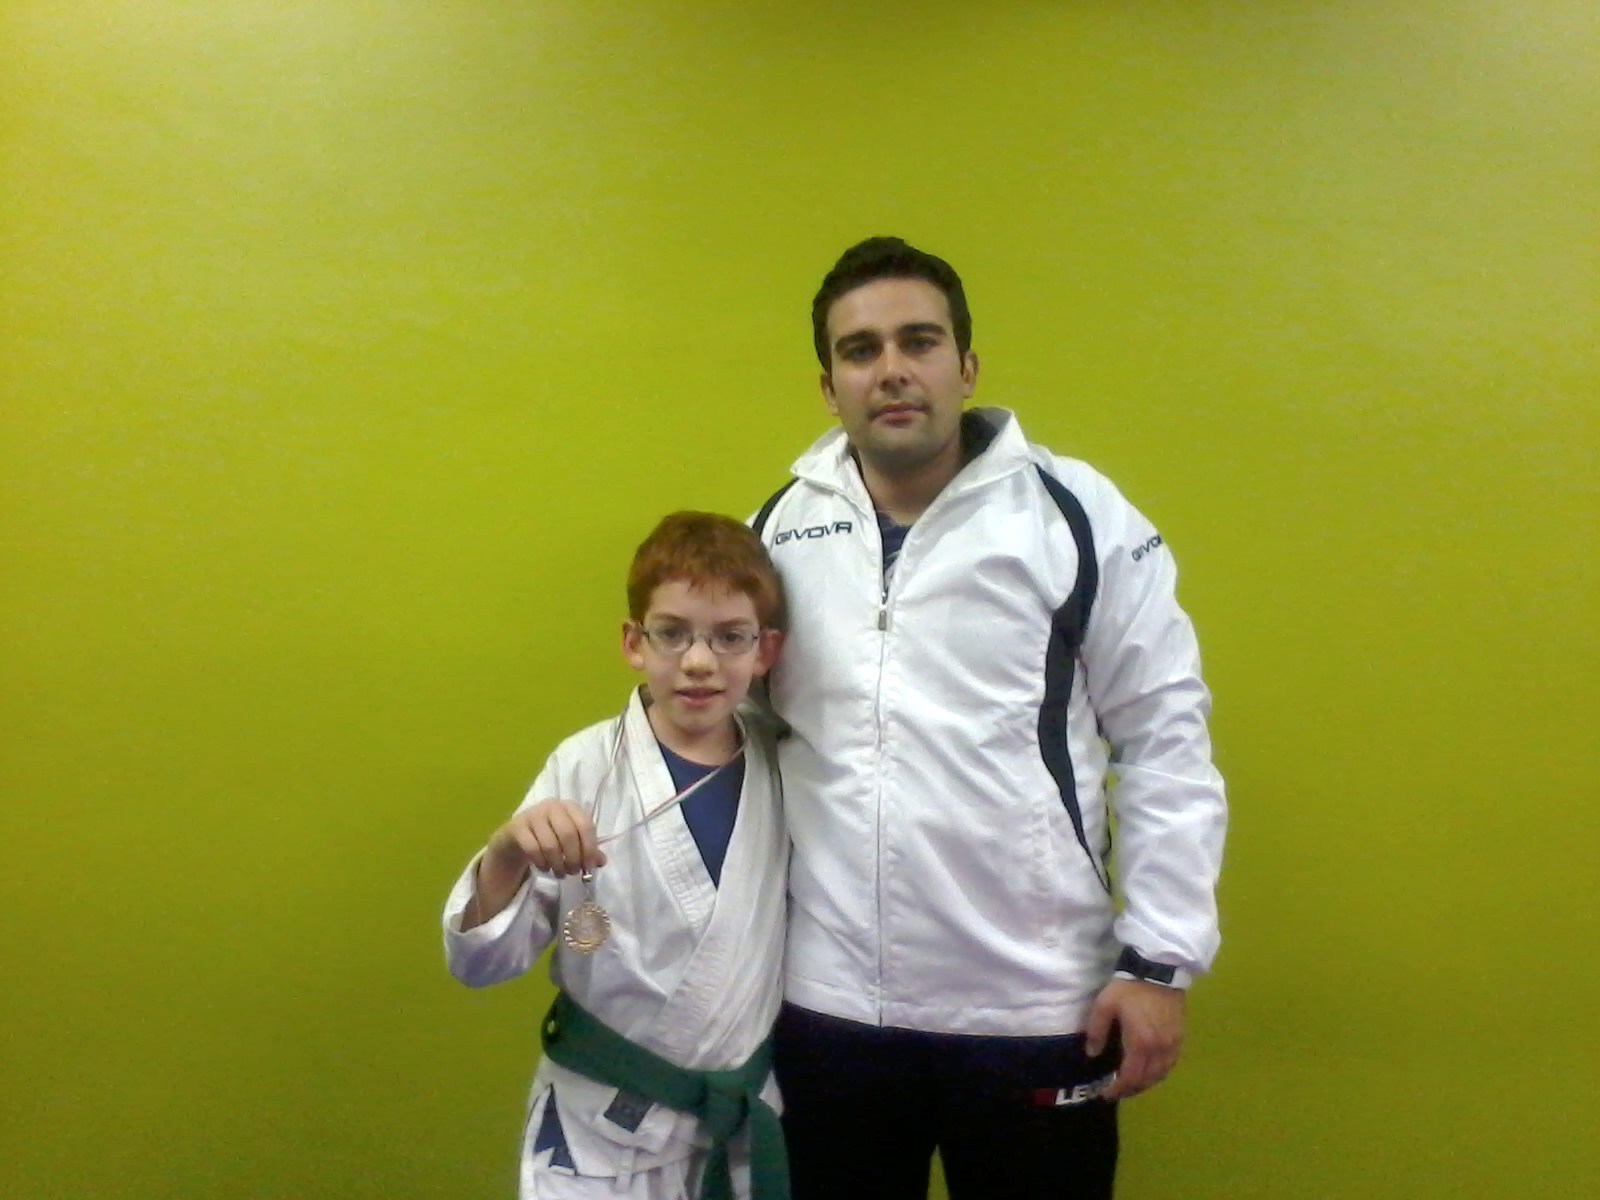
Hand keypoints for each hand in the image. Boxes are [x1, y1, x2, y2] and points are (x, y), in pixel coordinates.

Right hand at [487, 799, 606, 878]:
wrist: (516, 837)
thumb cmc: (550, 837)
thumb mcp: (570, 842)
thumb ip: (587, 849)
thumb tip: (601, 862)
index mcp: (570, 807)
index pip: (586, 825)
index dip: (590, 848)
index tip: (589, 867)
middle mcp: (552, 806)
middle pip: (568, 834)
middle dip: (573, 858)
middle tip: (573, 872)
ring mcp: (533, 815)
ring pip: (550, 844)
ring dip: (558, 864)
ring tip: (560, 873)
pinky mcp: (517, 827)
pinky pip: (532, 849)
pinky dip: (541, 863)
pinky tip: (544, 868)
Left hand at [1084, 978, 1185, 1100]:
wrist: (1159, 970)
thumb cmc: (1130, 988)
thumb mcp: (1105, 1005)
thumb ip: (1097, 1031)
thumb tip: (1093, 1054)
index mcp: (1140, 1043)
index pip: (1129, 1077)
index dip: (1117, 1089)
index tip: (1105, 1094)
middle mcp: (1159, 1049)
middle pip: (1146, 1080)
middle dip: (1130, 1089)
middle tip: (1116, 1091)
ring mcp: (1172, 1044)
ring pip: (1160, 1074)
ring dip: (1145, 1083)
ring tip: (1131, 1083)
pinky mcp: (1180, 1037)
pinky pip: (1171, 1064)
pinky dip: (1159, 1073)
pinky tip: (1150, 1070)